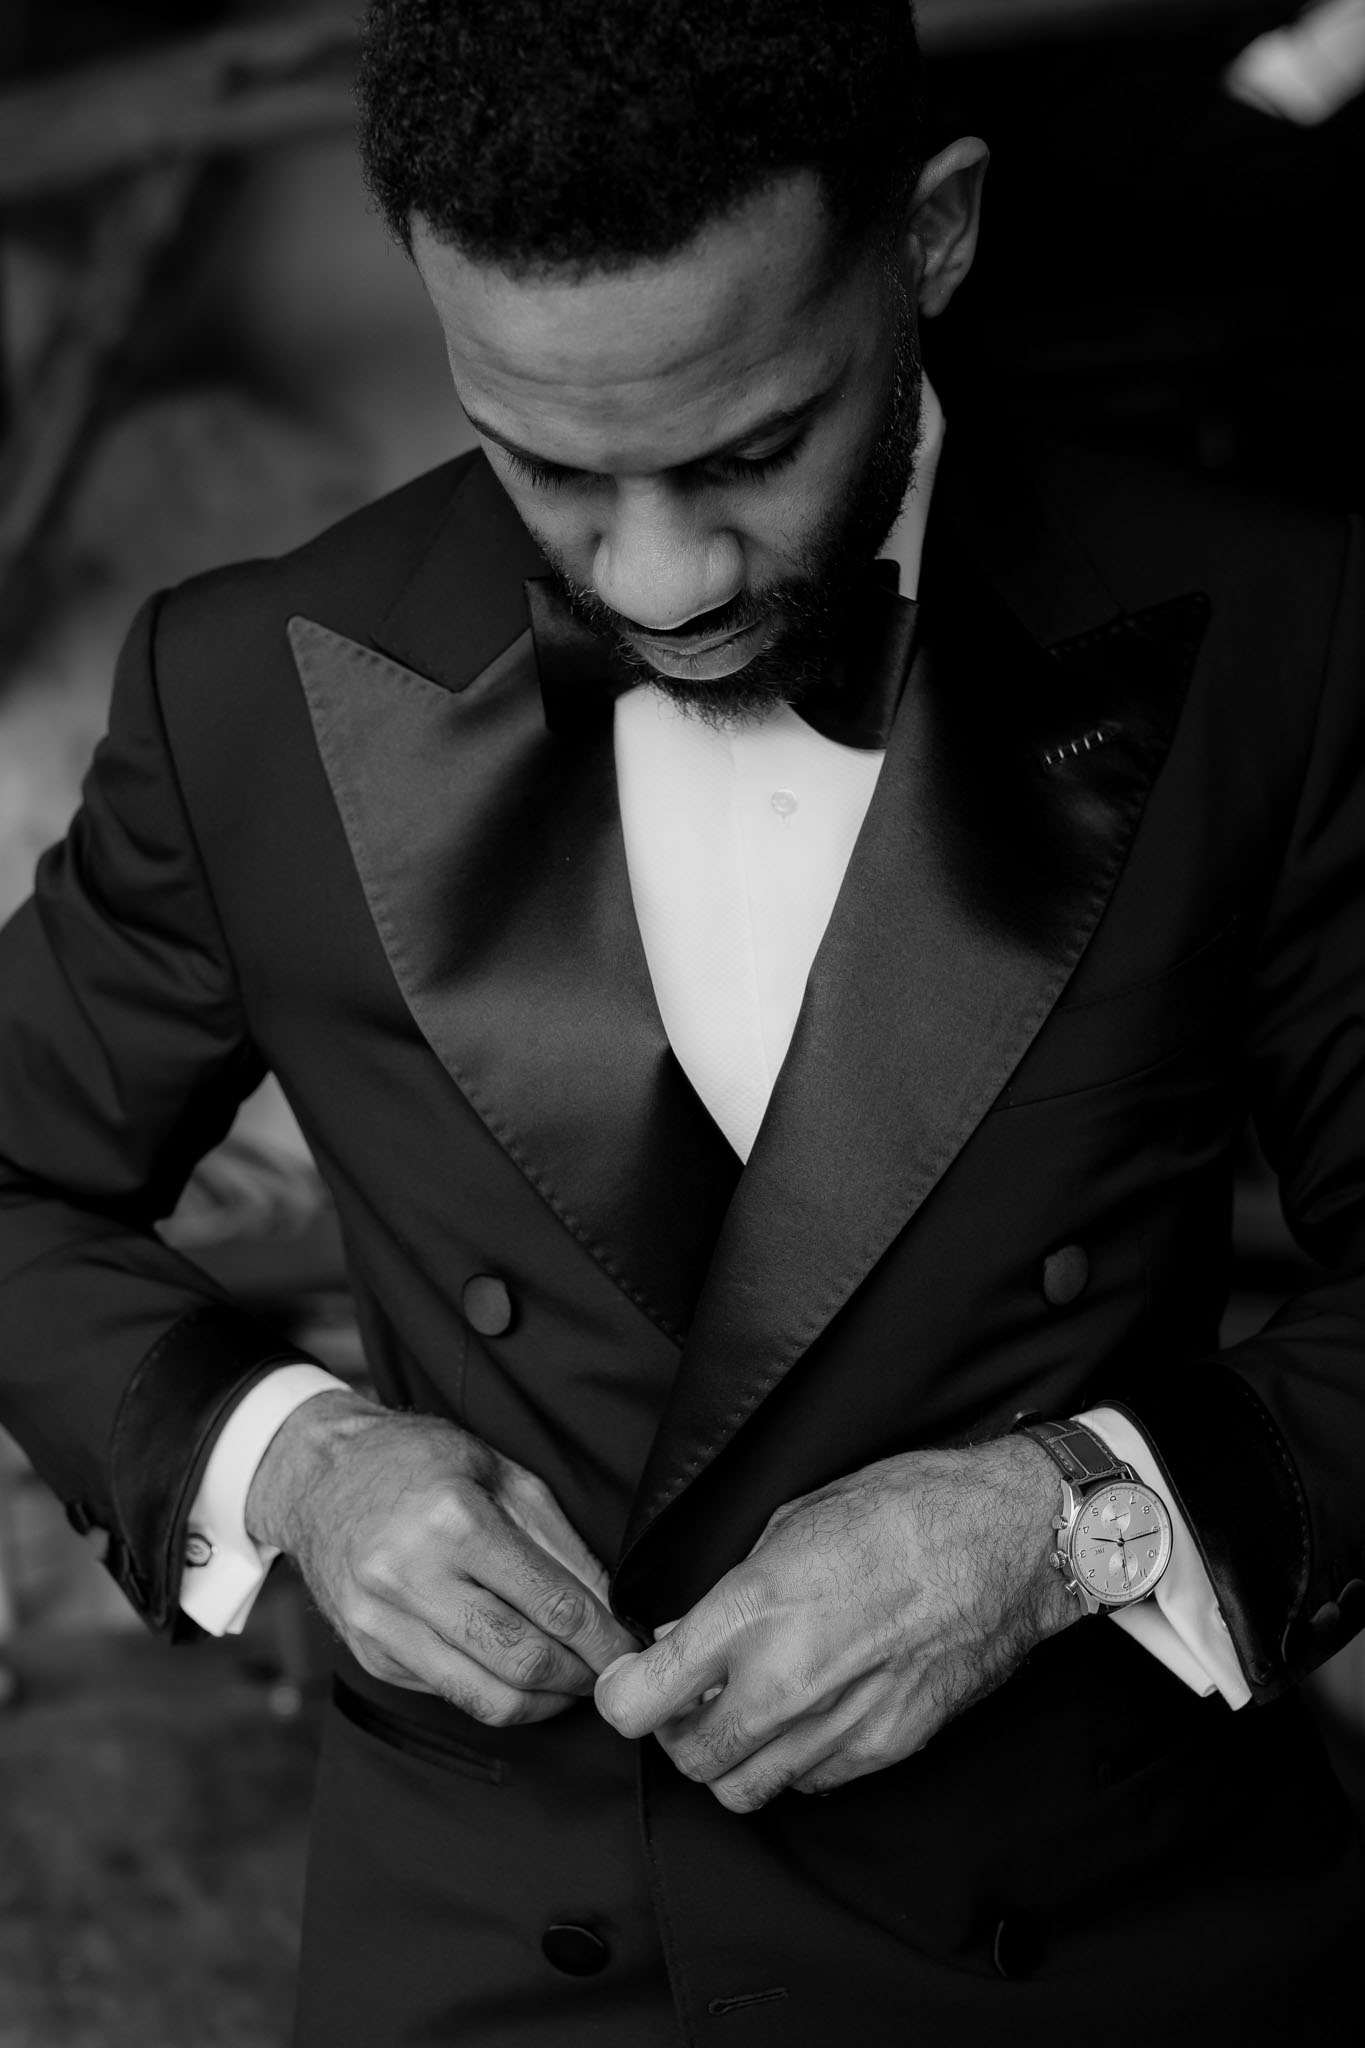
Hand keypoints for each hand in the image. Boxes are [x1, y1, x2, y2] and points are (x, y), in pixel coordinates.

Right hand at [246, 1390, 637, 1724]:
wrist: (322, 1475)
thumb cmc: (420, 1463)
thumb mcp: (502, 1474)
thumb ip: (559, 1543)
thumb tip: (611, 1607)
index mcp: (453, 1521)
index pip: (552, 1604)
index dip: (605, 1640)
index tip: (633, 1652)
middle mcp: (409, 1578)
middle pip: (521, 1660)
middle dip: (580, 1678)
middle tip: (609, 1674)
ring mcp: (381, 1624)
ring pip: (485, 1696)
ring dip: (543, 1702)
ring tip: (572, 1684)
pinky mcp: (369, 1654)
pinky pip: (449, 1693)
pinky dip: (495, 1694)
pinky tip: (519, 1675)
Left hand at [595, 1435, 1076, 1809]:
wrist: (1009, 1541)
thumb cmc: (904, 1510)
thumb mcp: (790, 1523)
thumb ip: (726, 1594)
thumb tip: (681, 1636)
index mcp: (753, 1612)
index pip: (641, 1702)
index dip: (622, 1695)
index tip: (629, 1681)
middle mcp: (788, 1682)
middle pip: (689, 1762)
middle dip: (677, 1733)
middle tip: (690, 1696)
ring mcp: (839, 1726)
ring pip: (746, 1790)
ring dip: (732, 1758)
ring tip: (746, 1710)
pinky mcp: (884, 1748)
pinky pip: (809, 1783)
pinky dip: (791, 1761)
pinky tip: (806, 1714)